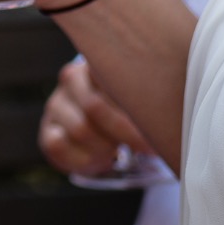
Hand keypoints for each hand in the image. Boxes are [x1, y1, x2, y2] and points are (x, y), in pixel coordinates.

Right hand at [40, 57, 153, 176]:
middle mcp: (71, 79)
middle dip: (125, 134)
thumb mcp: (142, 99)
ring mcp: (56, 104)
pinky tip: (98, 160)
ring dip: (105, 148)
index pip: (107, 74)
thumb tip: (176, 115)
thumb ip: (152, 97)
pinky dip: (83, 160)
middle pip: (95, 106)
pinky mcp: (47, 131)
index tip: (156, 125)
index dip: (132, 105)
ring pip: (80, 129)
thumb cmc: (131, 114)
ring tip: (119, 152)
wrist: (106, 135)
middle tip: (147, 148)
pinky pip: (58, 146)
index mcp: (97, 63)